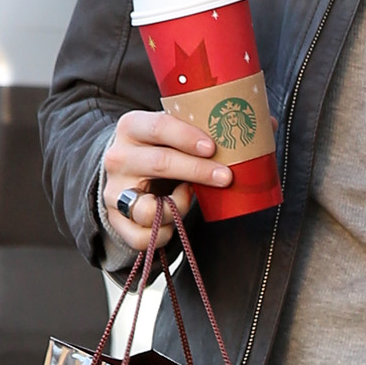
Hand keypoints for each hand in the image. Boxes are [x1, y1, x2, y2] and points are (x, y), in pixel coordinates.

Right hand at [102, 109, 232, 249]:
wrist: (128, 176)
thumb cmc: (161, 151)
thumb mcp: (171, 135)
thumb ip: (197, 134)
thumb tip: (251, 134)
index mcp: (131, 127)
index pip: (158, 127)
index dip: (186, 137)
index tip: (212, 148)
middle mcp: (119, 158)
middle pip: (160, 163)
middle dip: (197, 171)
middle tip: (225, 177)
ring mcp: (114, 191)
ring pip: (148, 209)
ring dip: (179, 208)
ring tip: (187, 197)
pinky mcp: (116, 219)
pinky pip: (143, 237)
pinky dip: (165, 234)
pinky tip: (173, 222)